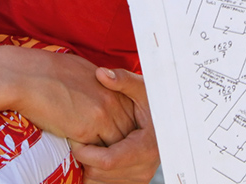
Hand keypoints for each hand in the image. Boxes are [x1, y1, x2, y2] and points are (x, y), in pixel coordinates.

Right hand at [1, 48, 135, 145]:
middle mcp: (111, 100)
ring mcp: (101, 115)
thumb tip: (99, 91)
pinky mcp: (85, 130)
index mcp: (110, 85)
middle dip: (118, 141)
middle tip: (107, 150)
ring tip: (96, 157)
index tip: (112, 133)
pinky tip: (81, 154)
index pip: (128, 113)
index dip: (121, 125)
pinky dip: (91, 155)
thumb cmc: (46, 71)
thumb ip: (97, 84)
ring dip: (106, 151)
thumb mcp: (81, 70)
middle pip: (126, 129)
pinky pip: (97, 150)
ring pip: (115, 143)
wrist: (26, 76)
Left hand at [70, 68, 158, 183]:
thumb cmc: (155, 102)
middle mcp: (145, 167)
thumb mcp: (142, 88)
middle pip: (101, 174)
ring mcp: (140, 177)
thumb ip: (123, 80)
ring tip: (87, 147)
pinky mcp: (135, 182)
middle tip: (78, 139)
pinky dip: (95, 174)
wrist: (170, 121)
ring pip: (100, 182)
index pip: (107, 161)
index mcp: (147, 146)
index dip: (86, 152)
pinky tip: (94, 156)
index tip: (75, 138)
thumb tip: (101, 73)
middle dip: (85, 158)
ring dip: (89, 167)